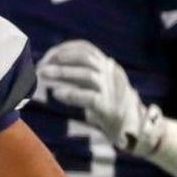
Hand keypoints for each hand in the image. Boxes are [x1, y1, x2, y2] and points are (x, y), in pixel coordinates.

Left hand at [37, 40, 162, 155]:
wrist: (135, 129)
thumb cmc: (109, 105)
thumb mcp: (96, 85)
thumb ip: (79, 75)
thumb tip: (48, 67)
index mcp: (107, 66)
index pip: (86, 48)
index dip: (64, 49)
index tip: (47, 56)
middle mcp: (111, 74)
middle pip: (86, 57)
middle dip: (61, 58)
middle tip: (41, 66)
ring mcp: (112, 91)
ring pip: (87, 74)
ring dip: (62, 72)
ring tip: (43, 75)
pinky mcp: (109, 108)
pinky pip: (89, 98)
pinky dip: (71, 94)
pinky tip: (56, 94)